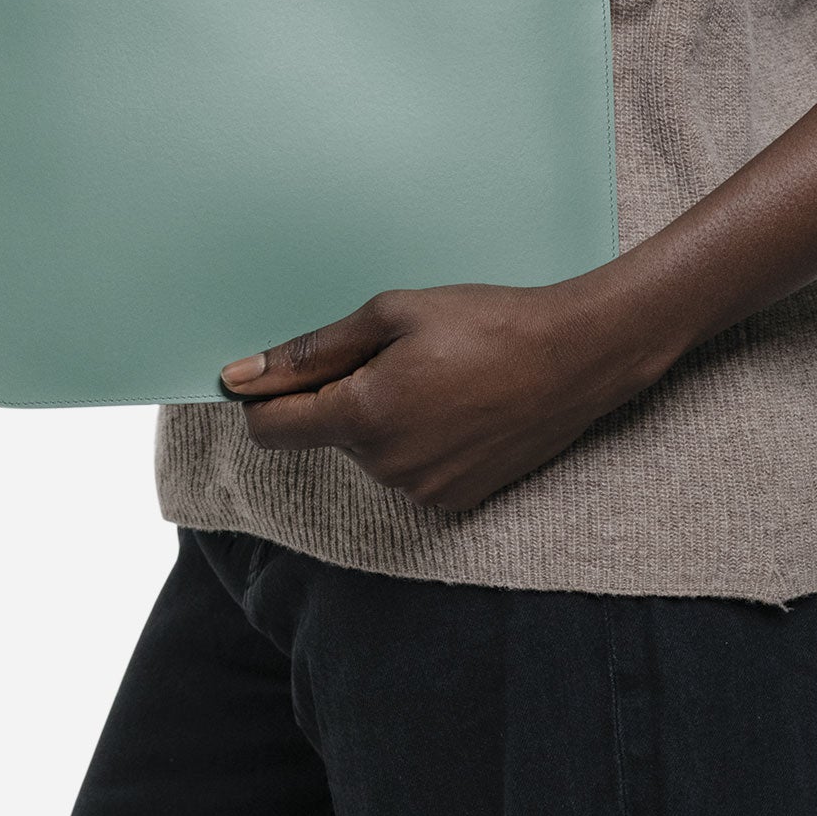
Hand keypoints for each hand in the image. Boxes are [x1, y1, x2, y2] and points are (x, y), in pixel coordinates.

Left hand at [218, 277, 671, 513]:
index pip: (272, 429)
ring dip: (381, 415)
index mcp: (363, 416)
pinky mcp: (453, 502)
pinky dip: (417, 438)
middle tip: (397, 349)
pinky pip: (407, 469)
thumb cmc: (486, 322)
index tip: (273, 371)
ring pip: (369, 450)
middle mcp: (385, 467)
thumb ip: (313, 350)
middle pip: (326, 433)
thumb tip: (243, 376)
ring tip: (439, 374)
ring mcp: (421, 491)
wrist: (573, 359)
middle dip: (342, 393)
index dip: (265, 396)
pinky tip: (459, 404)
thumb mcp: (394, 313)